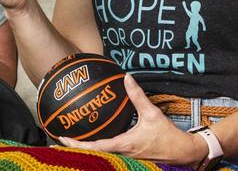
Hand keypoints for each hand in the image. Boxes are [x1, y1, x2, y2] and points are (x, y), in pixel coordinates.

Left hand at [58, 75, 207, 164]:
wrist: (180, 152)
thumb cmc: (166, 135)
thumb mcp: (152, 113)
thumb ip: (138, 96)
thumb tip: (127, 78)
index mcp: (123, 144)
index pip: (94, 147)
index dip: (76, 143)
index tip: (61, 137)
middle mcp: (121, 154)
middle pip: (92, 154)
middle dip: (74, 148)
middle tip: (57, 140)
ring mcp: (125, 158)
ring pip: (99, 156)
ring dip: (84, 150)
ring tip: (69, 141)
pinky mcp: (129, 158)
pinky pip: (108, 154)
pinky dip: (97, 150)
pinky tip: (92, 143)